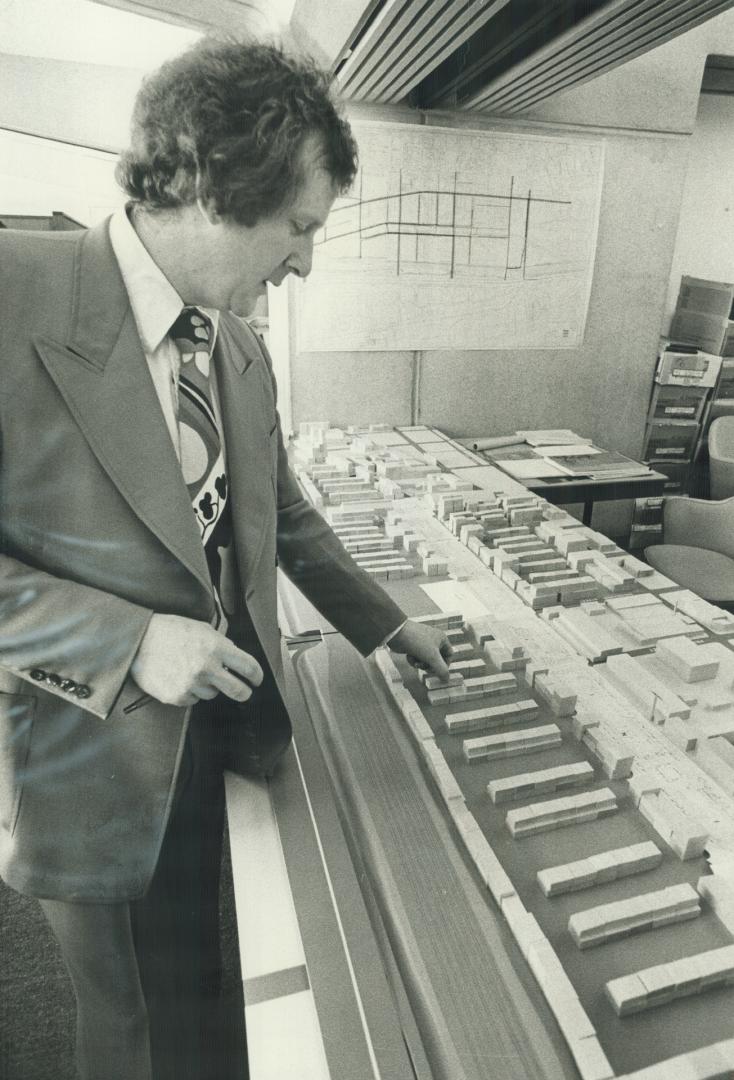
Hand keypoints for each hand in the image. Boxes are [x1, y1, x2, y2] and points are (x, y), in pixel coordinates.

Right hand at [131, 614, 262, 707]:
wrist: (138, 639)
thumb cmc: (170, 630)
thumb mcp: (201, 629)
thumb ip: (221, 644)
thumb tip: (235, 658)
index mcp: (216, 648)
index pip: (248, 667)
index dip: (257, 676)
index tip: (257, 680)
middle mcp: (206, 668)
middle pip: (239, 691)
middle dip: (244, 692)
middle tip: (244, 691)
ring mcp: (191, 684)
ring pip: (213, 695)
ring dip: (209, 687)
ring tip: (193, 671)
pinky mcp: (176, 696)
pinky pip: (193, 700)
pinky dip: (190, 692)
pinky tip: (179, 677)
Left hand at [388, 620, 451, 679]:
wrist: (396, 633)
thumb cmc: (417, 642)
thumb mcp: (432, 657)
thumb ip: (441, 670)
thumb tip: (446, 680)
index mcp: (442, 638)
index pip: (449, 655)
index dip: (445, 665)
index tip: (438, 672)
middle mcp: (433, 639)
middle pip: (437, 659)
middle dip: (430, 665)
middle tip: (425, 669)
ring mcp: (423, 642)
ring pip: (426, 659)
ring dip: (421, 663)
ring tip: (415, 663)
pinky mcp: (413, 645)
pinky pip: (417, 657)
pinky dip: (413, 659)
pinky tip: (408, 656)